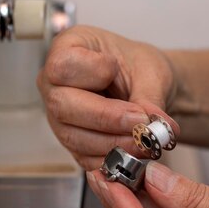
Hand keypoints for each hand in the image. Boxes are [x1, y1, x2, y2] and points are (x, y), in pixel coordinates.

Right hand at [37, 25, 179, 169]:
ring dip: (114, 143)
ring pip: (74, 137)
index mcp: (67, 49)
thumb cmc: (139, 67)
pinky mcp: (72, 142)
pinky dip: (113, 158)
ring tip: (145, 141)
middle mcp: (54, 84)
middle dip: (107, 118)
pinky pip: (85, 158)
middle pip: (63, 105)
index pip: (62, 66)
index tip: (115, 70)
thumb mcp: (151, 72)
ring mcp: (59, 116)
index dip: (91, 72)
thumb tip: (154, 127)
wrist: (145, 88)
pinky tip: (136, 153)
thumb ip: (150, 97)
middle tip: (141, 122)